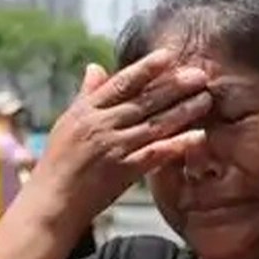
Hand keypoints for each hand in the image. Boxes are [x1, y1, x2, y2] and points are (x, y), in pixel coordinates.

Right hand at [29, 48, 212, 226]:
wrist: (51, 201)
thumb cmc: (58, 163)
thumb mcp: (68, 123)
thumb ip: (86, 95)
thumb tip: (96, 67)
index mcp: (87, 111)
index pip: (121, 83)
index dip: (146, 68)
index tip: (168, 56)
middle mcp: (101, 125)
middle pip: (143, 100)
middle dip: (174, 86)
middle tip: (200, 75)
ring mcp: (112, 148)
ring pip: (154, 124)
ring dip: (183, 111)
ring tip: (206, 100)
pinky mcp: (122, 172)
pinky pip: (155, 154)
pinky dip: (177, 145)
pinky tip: (198, 137)